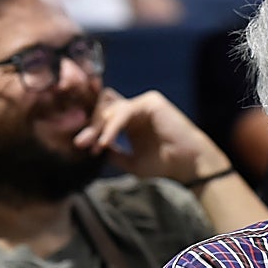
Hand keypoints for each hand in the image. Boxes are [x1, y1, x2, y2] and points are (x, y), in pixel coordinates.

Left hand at [74, 89, 229, 182]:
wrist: (187, 166)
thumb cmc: (164, 166)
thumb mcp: (130, 163)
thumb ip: (112, 153)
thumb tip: (90, 146)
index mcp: (130, 122)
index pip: (104, 117)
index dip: (91, 128)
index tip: (80, 146)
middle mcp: (136, 110)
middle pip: (104, 109)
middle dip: (91, 126)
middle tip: (80, 143)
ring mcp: (144, 104)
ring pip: (111, 108)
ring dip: (100, 126)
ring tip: (94, 145)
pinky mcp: (151, 102)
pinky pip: (124, 111)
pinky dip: (113, 126)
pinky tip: (105, 141)